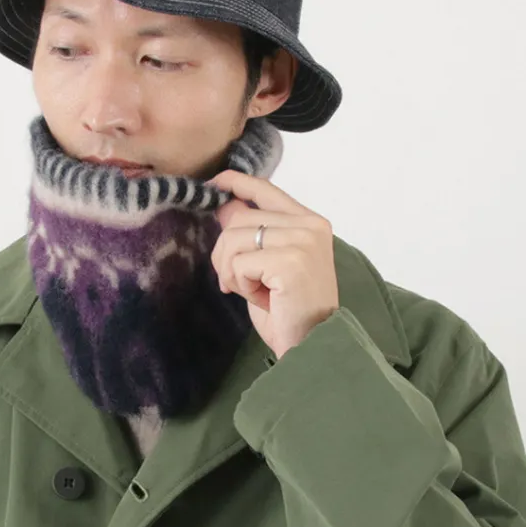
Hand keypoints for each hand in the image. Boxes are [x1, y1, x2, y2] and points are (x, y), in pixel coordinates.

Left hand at [205, 169, 339, 360]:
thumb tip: (224, 206)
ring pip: (234, 239)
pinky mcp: (290, 261)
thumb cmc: (288, 308)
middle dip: (224, 253)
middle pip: (239, 218)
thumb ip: (252, 232)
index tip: (215, 183)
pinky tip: (261, 297)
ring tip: (251, 290)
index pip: (267, 189)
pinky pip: (239, 262)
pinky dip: (240, 283)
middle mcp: (310, 226)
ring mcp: (303, 241)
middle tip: (236, 281)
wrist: (311, 343)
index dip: (236, 183)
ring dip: (231, 271)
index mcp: (310, 222)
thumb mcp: (266, 264)